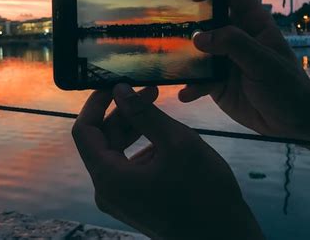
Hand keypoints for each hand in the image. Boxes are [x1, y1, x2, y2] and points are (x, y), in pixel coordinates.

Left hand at [73, 84, 263, 239]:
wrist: (225, 238)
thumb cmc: (205, 193)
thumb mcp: (176, 143)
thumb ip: (144, 113)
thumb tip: (119, 89)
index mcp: (109, 178)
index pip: (84, 131)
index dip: (95, 104)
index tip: (112, 85)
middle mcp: (106, 190)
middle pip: (101, 140)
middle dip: (123, 112)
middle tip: (149, 91)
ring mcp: (119, 198)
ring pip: (116, 152)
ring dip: (134, 127)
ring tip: (157, 108)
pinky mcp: (133, 201)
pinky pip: (127, 166)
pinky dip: (140, 146)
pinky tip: (163, 136)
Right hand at [179, 0, 309, 140]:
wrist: (290, 123)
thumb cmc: (287, 87)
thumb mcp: (264, 62)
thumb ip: (234, 45)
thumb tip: (198, 37)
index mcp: (252, 23)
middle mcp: (234, 37)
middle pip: (205, 16)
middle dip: (187, 20)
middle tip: (172, 30)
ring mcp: (222, 59)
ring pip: (194, 49)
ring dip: (182, 56)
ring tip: (172, 64)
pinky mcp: (214, 81)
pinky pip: (195, 79)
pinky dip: (189, 86)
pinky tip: (186, 94)